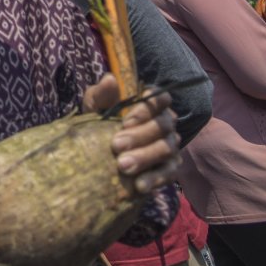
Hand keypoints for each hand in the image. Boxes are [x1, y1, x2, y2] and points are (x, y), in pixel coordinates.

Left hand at [83, 74, 180, 194]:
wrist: (98, 149)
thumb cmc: (99, 120)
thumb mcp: (96, 106)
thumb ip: (102, 93)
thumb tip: (110, 79)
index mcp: (150, 102)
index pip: (160, 98)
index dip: (145, 108)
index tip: (124, 121)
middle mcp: (165, 122)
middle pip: (162, 125)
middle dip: (139, 136)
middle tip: (115, 146)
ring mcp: (170, 145)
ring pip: (166, 149)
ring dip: (144, 157)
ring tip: (122, 166)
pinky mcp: (170, 167)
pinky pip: (169, 173)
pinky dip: (154, 179)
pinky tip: (138, 185)